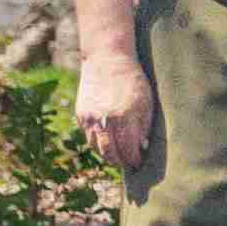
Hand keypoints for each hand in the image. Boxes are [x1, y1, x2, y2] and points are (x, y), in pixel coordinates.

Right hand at [76, 46, 155, 175]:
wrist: (107, 60)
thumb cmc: (133, 80)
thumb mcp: (146, 102)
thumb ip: (144, 125)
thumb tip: (141, 147)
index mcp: (124, 116)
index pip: (127, 149)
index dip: (133, 159)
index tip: (139, 163)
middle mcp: (104, 119)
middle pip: (109, 153)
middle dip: (119, 162)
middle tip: (128, 165)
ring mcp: (89, 117)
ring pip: (96, 147)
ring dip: (107, 155)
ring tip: (118, 157)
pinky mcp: (80, 114)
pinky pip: (88, 136)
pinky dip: (97, 143)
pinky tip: (107, 143)